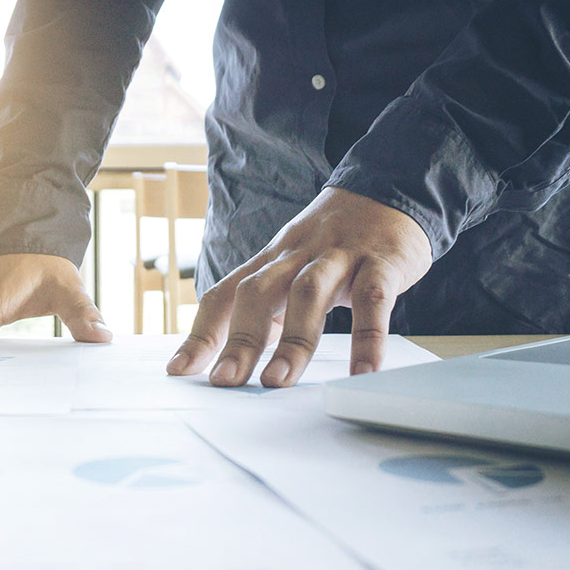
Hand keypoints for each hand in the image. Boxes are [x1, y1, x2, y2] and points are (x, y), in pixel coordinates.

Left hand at [166, 187, 430, 386]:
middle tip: (224, 382)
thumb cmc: (335, 243)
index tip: (178, 370)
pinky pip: (374, 299)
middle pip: (257, 292)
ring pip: (308, 293)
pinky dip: (368, 337)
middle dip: (238, 340)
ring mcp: (340, 256)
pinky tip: (364, 372)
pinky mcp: (383, 261)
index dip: (200, 333)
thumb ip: (268, 309)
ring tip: (277, 382)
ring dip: (291, 340)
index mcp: (269, 261)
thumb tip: (236, 358)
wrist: (390, 188)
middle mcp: (297, 255)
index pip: (224, 295)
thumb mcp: (293, 267)